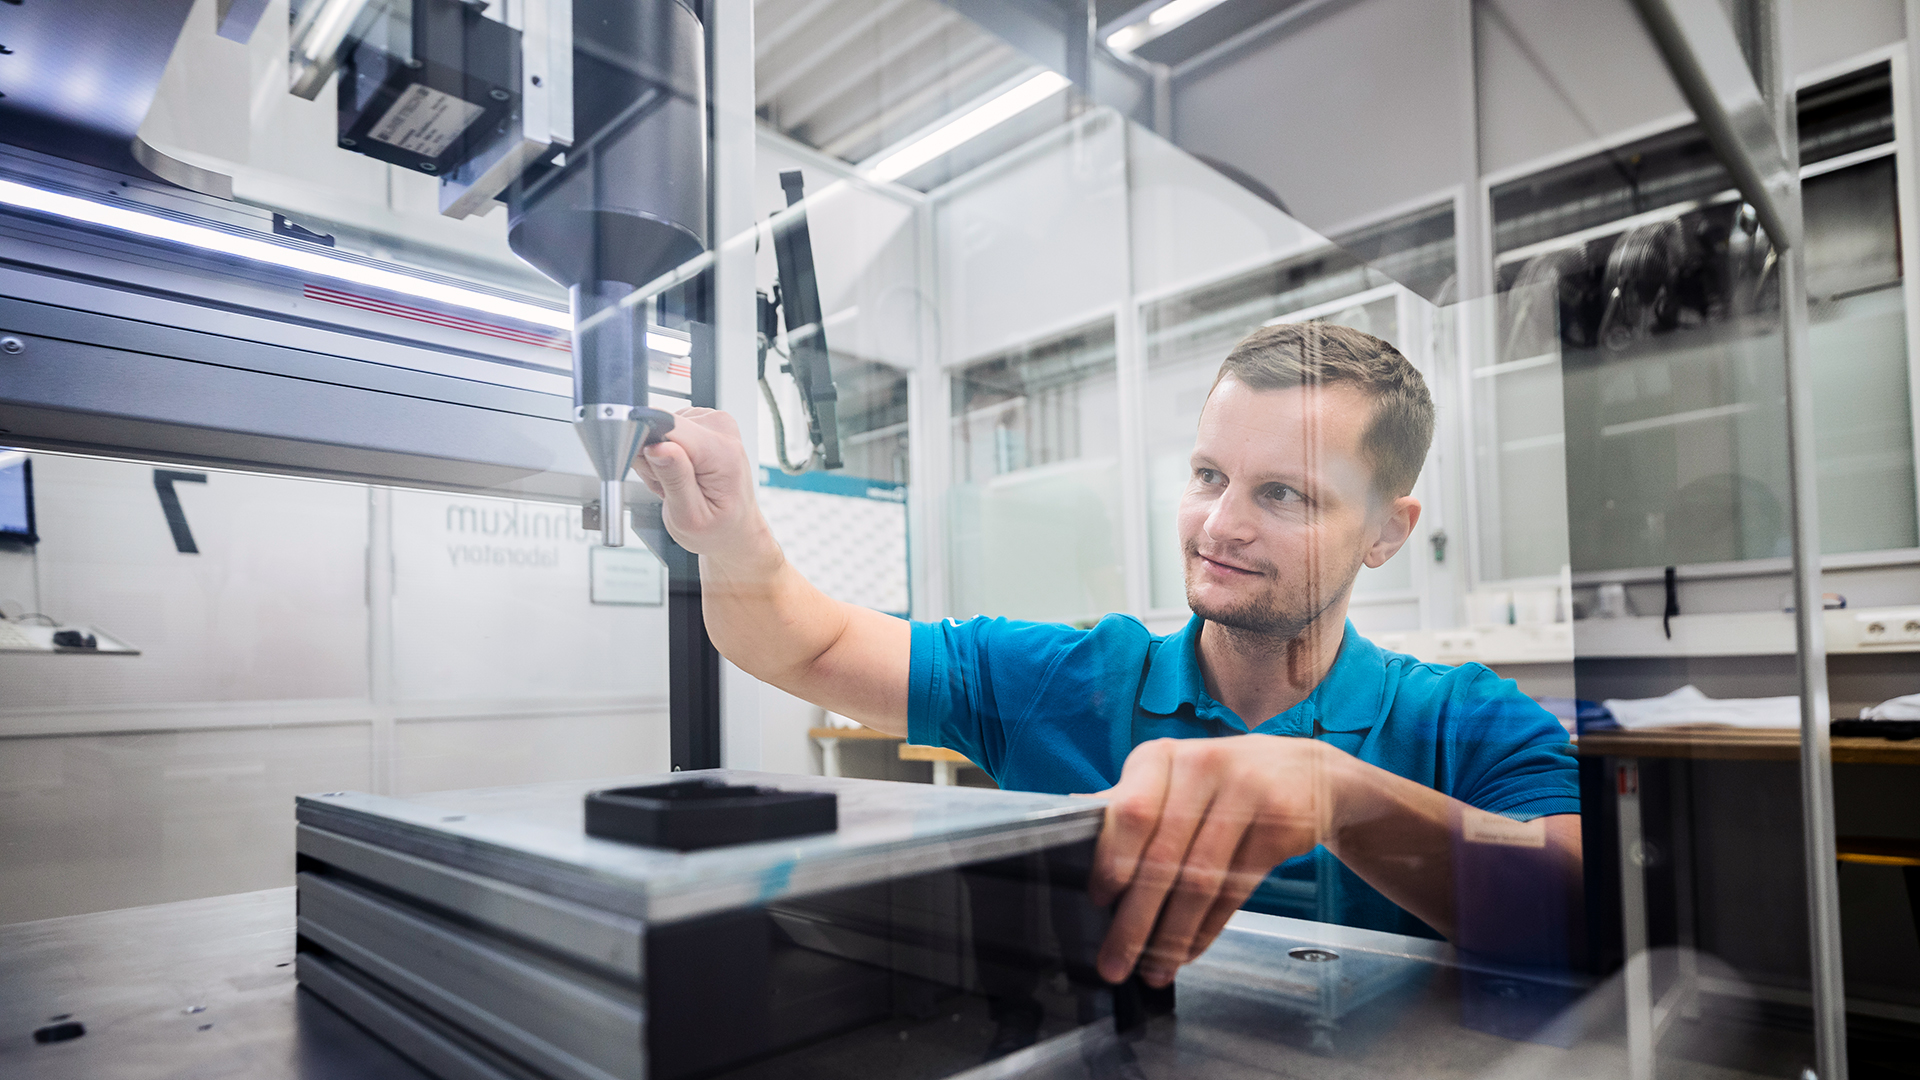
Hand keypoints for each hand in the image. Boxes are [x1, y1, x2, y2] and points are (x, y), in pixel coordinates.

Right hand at [632, 408, 768, 561]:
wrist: (737, 529)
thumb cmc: (718, 527)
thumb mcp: (690, 517)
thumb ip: (674, 479)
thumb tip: (656, 446)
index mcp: (721, 451)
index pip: (667, 428)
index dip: (650, 452)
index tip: (659, 478)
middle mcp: (721, 428)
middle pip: (660, 429)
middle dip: (655, 460)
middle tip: (673, 489)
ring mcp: (714, 422)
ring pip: (660, 430)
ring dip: (661, 460)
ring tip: (680, 485)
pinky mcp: (704, 422)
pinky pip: (668, 431)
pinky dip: (667, 455)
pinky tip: (682, 474)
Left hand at [1086, 735, 1338, 986]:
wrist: (1307, 772)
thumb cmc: (1222, 781)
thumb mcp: (1174, 778)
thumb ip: (1130, 801)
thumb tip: (1070, 814)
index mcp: (1160, 757)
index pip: (1130, 813)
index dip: (1112, 861)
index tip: (1097, 903)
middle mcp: (1200, 767)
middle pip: (1163, 856)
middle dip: (1135, 919)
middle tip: (1115, 962)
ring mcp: (1245, 794)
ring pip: (1200, 881)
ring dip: (1172, 935)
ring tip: (1152, 970)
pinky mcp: (1279, 825)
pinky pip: (1235, 891)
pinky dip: (1207, 930)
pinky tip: (1188, 952)